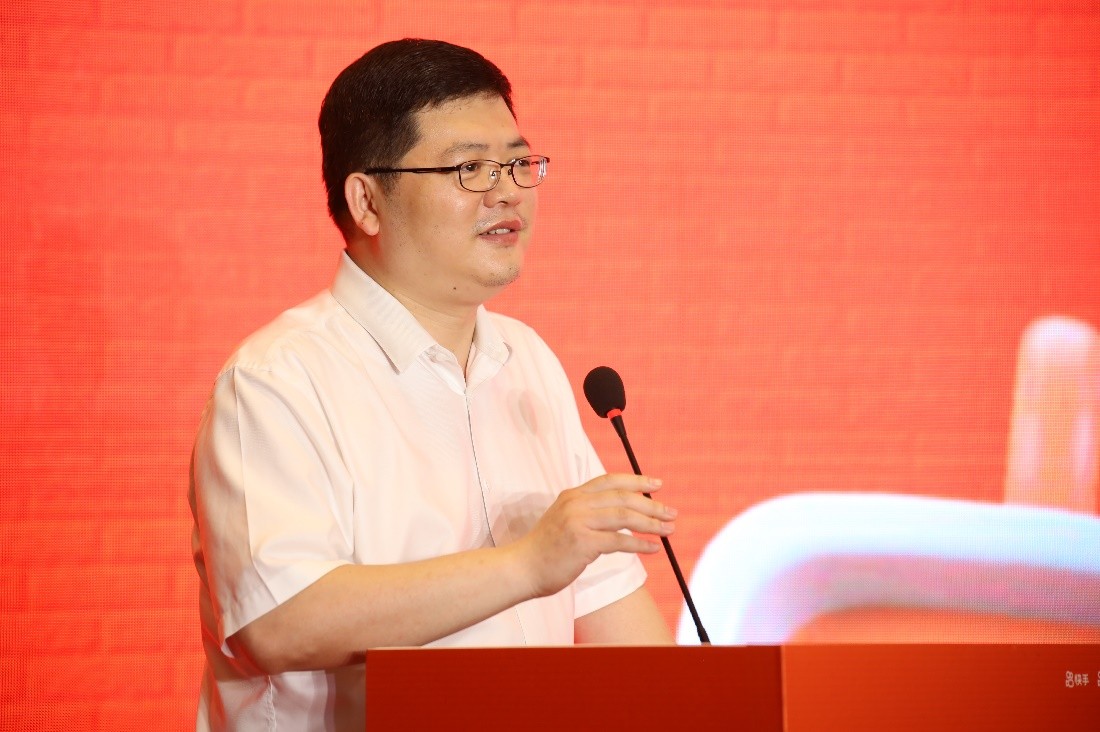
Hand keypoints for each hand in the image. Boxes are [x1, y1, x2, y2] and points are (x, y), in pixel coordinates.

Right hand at [513, 473, 676, 598]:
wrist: (522, 568)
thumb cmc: (546, 550)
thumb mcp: (565, 521)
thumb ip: (588, 513)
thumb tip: (623, 516)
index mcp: (573, 495)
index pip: (611, 480)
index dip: (636, 480)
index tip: (657, 484)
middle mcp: (576, 503)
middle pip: (622, 497)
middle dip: (651, 504)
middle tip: (671, 512)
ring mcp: (578, 521)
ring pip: (624, 516)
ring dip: (651, 523)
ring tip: (669, 529)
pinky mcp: (582, 542)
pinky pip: (619, 541)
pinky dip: (639, 544)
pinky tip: (653, 548)